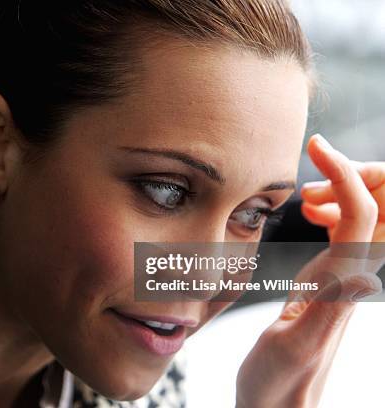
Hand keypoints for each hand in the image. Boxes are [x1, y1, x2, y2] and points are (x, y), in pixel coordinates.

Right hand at [235, 134, 384, 407]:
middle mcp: (354, 272)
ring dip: (345, 188)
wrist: (279, 402)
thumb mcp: (297, 347)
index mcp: (345, 281)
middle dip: (356, 174)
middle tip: (314, 175)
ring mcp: (346, 272)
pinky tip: (309, 211)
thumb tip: (360, 270)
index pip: (365, 211)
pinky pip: (348, 227)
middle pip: (383, 204)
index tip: (316, 146)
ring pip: (368, 212)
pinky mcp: (332, 275)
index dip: (346, 171)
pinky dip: (334, 206)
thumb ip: (328, 308)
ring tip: (308, 192)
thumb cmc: (279, 383)